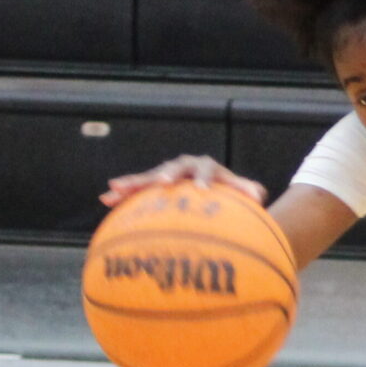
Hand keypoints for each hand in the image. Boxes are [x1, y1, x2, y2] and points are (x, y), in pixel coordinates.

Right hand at [102, 155, 266, 207]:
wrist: (212, 189)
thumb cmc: (229, 193)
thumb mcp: (242, 192)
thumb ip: (250, 192)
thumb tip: (260, 195)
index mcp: (207, 167)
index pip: (206, 169)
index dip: (204, 179)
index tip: (202, 191)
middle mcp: (185, 167)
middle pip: (173, 169)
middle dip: (166, 175)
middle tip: (162, 184)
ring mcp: (167, 174)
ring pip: (149, 176)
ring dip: (134, 182)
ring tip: (115, 188)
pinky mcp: (154, 185)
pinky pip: (137, 189)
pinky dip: (123, 193)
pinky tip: (106, 199)